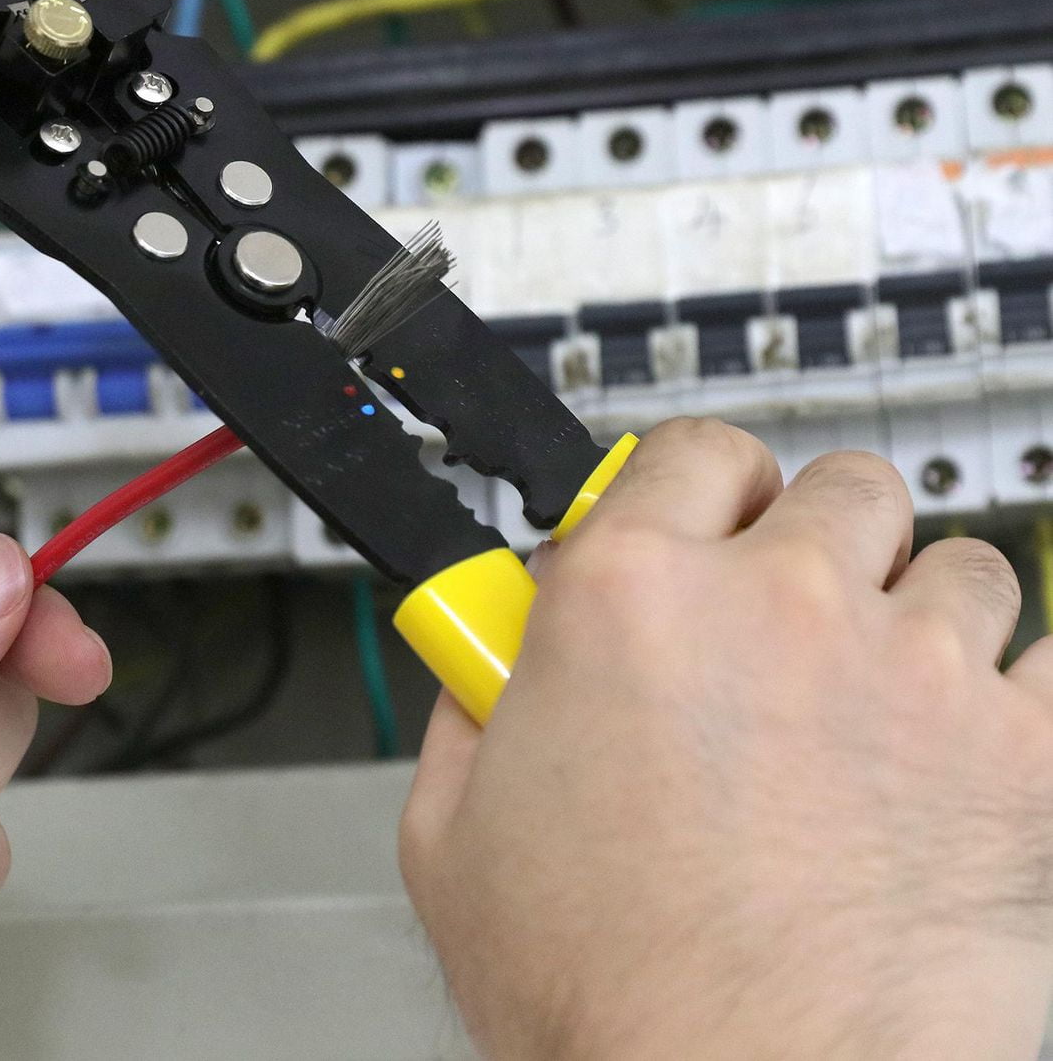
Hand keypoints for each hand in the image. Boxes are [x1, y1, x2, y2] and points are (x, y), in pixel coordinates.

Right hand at [401, 418, 1052, 1060]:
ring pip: (960, 560)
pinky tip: (973, 734)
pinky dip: (1024, 689)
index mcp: (631, 596)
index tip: (706, 513)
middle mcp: (774, 602)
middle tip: (795, 603)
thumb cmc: (609, 998)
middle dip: (817, 532)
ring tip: (885, 687)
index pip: (691, 449)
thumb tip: (480, 663)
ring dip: (921, 608)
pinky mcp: (1015, 755)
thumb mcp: (452, 841)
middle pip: (839, 485)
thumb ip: (466, 713)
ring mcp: (906, 668)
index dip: (701, 480)